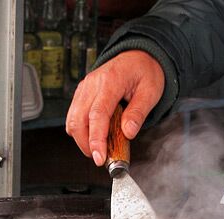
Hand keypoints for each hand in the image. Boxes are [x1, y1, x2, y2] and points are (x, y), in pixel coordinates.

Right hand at [66, 50, 164, 165]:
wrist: (139, 55)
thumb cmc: (145, 72)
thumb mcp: (150, 92)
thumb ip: (138, 113)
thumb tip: (128, 132)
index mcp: (111, 81)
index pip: (97, 115)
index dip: (96, 139)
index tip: (99, 157)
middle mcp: (93, 83)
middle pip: (79, 120)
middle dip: (86, 144)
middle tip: (100, 158)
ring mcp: (85, 87)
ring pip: (72, 119)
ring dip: (81, 139)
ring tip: (98, 149)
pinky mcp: (83, 93)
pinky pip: (74, 114)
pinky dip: (80, 129)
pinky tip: (93, 137)